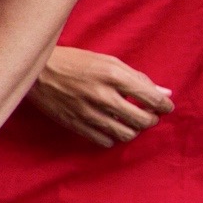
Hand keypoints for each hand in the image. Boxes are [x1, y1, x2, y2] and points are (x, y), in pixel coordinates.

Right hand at [28, 45, 172, 147]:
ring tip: (131, 122)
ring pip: (127, 134)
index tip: (165, 107)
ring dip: (134, 130)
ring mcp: (90, 113)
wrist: (37, 71)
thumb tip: (164, 92)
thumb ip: (137, 77)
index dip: (165, 106)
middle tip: (149, 115)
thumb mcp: (108, 61)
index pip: (153, 99)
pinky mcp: (77, 125)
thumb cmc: (75, 62)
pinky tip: (111, 127)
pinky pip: (105, 141)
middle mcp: (104, 96)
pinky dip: (113, 137)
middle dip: (152, 119)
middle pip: (143, 120)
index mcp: (114, 75)